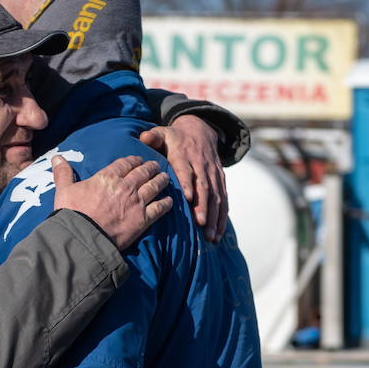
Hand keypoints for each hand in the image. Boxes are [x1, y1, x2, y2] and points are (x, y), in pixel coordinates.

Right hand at [52, 154, 172, 250]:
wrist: (82, 238)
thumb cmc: (71, 214)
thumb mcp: (64, 191)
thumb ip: (63, 173)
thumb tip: (57, 158)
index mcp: (107, 177)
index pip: (126, 163)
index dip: (134, 160)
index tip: (138, 160)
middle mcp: (125, 186)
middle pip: (143, 172)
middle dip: (151, 167)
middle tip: (156, 166)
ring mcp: (136, 203)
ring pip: (154, 186)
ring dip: (161, 180)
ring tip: (165, 178)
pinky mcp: (143, 220)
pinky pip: (160, 208)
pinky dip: (166, 203)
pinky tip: (169, 201)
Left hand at [140, 114, 228, 241]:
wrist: (201, 131)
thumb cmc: (175, 138)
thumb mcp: (164, 133)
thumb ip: (153, 136)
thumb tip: (144, 137)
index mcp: (185, 156)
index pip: (187, 171)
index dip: (188, 183)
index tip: (188, 198)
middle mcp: (202, 166)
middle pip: (204, 187)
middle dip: (203, 206)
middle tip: (200, 223)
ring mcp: (213, 175)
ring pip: (216, 197)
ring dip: (214, 216)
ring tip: (210, 236)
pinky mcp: (221, 181)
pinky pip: (224, 200)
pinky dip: (222, 217)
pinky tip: (218, 233)